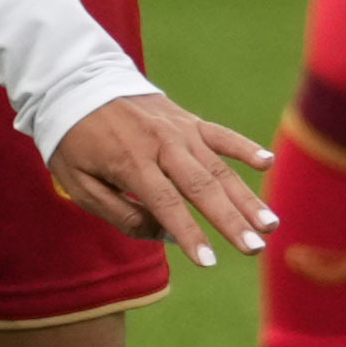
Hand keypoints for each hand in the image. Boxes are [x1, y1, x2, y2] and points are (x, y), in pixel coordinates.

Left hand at [48, 92, 276, 268]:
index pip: (166, 205)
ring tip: (270, 223)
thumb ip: (120, 213)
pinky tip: (268, 163)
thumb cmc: (75, 142)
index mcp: (131, 162)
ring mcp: (178, 129)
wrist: (77, 84)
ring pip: (219, 167)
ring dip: (246, 197)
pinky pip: (221, 134)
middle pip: (202, 187)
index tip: (209, 262)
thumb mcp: (79, 184)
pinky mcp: (188, 120)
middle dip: (231, 221)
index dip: (188, 234)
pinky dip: (245, 147)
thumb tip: (165, 236)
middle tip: (255, 247)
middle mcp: (160, 144)